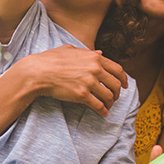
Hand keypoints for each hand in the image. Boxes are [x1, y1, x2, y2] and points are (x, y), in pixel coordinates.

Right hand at [12, 45, 126, 116]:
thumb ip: (88, 52)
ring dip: (111, 103)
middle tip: (115, 97)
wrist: (38, 72)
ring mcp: (89, 83)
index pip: (117, 69)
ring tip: (108, 106)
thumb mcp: (71, 49)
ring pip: (109, 96)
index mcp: (95, 57)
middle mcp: (95, 69)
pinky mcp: (82, 95)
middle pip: (116, 84)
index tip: (125, 85)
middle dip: (118, 93)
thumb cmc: (51, 59)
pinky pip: (98, 106)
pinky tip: (103, 113)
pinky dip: (103, 111)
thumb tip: (100, 52)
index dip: (124, 79)